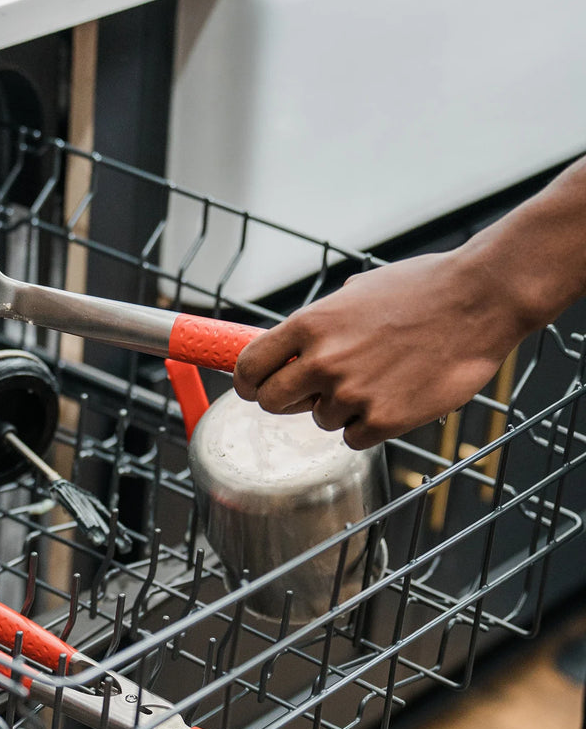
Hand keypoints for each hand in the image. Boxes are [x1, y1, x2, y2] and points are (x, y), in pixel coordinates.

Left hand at [232, 250, 531, 449]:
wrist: (479, 300)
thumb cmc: (421, 290)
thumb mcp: (354, 294)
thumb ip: (317, 325)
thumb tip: (288, 348)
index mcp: (309, 324)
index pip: (248, 367)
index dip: (248, 382)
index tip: (255, 387)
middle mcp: (322, 361)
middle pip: (272, 402)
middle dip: (287, 400)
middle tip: (311, 392)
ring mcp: (351, 393)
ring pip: (320, 420)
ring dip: (340, 408)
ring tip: (379, 377)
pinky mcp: (383, 420)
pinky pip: (353, 438)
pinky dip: (369, 425)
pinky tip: (395, 396)